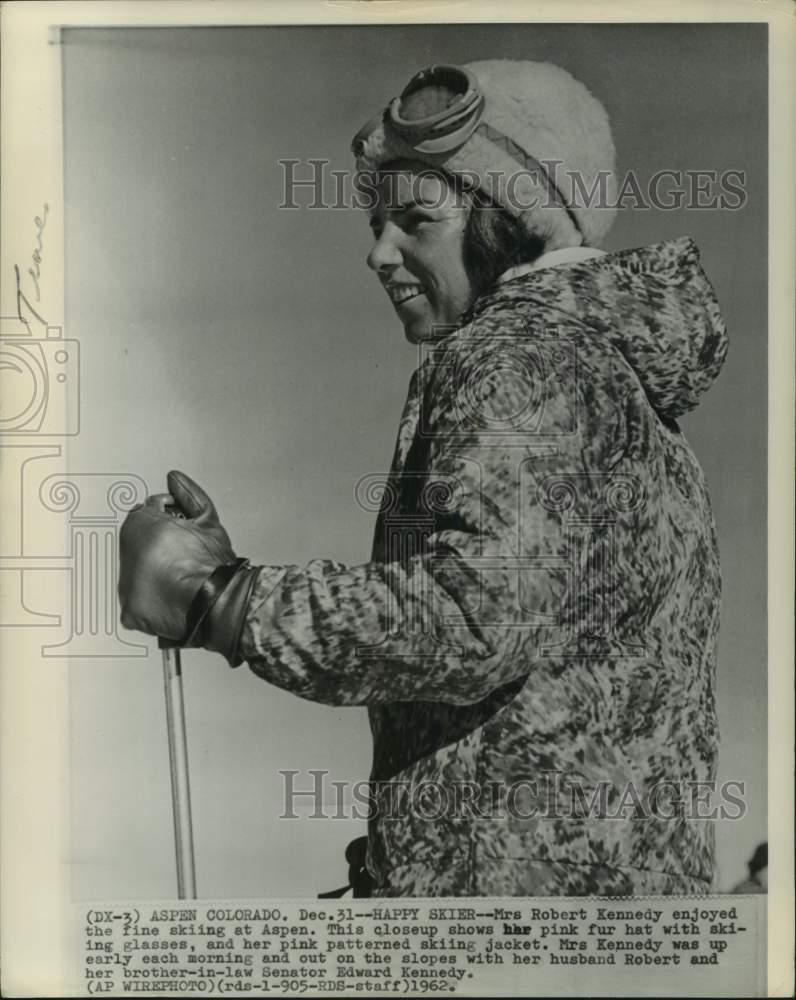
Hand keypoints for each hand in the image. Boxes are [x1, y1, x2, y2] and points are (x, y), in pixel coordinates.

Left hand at [118, 470, 236, 641]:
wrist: (214, 599)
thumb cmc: (211, 563)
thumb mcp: (207, 519)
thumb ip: (188, 496)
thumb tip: (175, 480)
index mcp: (140, 526)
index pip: (144, 515)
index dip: (164, 519)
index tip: (175, 527)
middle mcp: (127, 554)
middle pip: (137, 545)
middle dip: (156, 547)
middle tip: (179, 554)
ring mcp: (127, 584)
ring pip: (136, 575)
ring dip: (152, 574)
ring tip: (178, 577)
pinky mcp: (131, 609)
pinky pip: (137, 604)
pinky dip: (151, 600)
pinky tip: (170, 594)